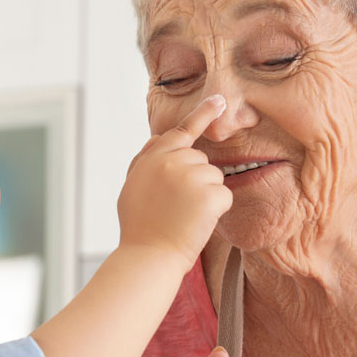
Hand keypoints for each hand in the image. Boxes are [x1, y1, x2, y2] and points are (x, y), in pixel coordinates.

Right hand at [117, 95, 232, 272]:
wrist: (148, 256)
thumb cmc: (139, 228)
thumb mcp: (132, 188)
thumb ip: (145, 160)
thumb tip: (157, 137)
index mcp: (152, 158)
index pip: (179, 132)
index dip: (202, 115)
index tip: (219, 100)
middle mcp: (171, 161)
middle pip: (200, 160)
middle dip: (195, 180)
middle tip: (176, 207)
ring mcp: (191, 176)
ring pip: (214, 177)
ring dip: (206, 196)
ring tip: (184, 216)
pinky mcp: (210, 195)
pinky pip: (224, 196)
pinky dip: (216, 211)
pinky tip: (197, 222)